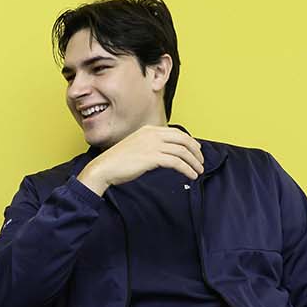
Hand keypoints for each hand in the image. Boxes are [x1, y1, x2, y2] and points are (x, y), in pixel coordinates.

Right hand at [76, 125, 204, 193]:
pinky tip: (191, 175)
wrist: (104, 168)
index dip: (190, 141)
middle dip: (195, 151)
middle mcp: (152, 134)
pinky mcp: (152, 157)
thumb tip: (164, 154)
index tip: (196, 150)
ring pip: (182, 151)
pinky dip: (187, 169)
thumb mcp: (135, 147)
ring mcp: (152, 145)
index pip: (176, 132)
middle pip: (183, 139)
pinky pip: (176, 162)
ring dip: (194, 162)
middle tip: (201, 162)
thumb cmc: (117, 162)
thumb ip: (149, 146)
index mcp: (148, 130)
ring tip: (199, 171)